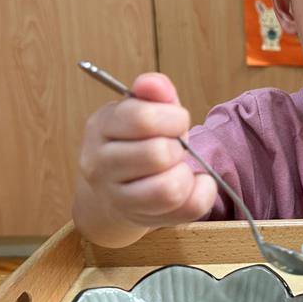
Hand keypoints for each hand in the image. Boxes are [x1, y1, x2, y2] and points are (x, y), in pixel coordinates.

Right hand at [77, 73, 216, 228]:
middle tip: (175, 146)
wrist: (114, 189)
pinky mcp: (142, 218)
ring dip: (185, 173)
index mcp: (101, 127)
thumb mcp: (144, 109)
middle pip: (157, 154)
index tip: (176, 121)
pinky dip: (202, 192)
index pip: (141, 118)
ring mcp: (117, 197)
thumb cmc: (138, 142)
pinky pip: (187, 208)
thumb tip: (154, 83)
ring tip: (178, 166)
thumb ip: (154, 93)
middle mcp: (100, 164)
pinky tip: (193, 183)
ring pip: (169, 189)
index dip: (172, 117)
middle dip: (178, 147)